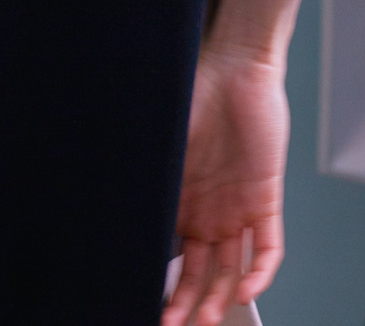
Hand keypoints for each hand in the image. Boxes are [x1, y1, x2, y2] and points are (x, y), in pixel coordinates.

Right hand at [161, 43, 287, 325]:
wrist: (234, 64)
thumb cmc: (193, 91)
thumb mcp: (157, 139)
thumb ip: (142, 173)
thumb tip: (97, 195)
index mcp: (179, 200)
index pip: (172, 255)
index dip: (162, 282)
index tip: (146, 301)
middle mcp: (208, 211)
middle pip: (201, 274)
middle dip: (187, 305)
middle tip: (172, 325)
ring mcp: (237, 207)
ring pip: (232, 269)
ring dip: (219, 299)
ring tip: (204, 321)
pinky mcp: (264, 197)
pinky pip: (267, 247)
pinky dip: (259, 271)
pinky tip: (246, 289)